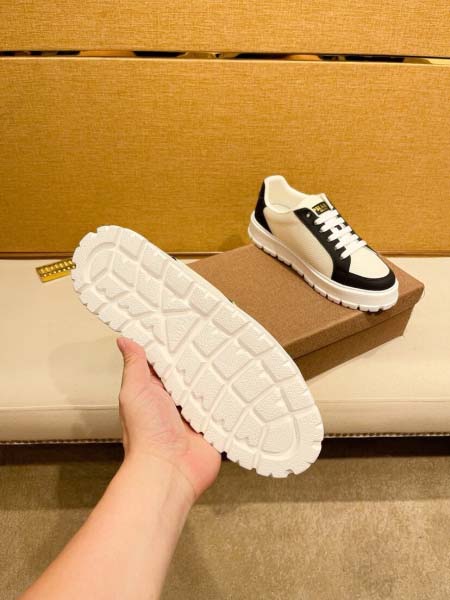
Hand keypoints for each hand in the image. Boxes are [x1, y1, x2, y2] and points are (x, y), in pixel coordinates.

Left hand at [117, 337, 220, 501]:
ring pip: (210, 389)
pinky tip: (245, 383)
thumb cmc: (146, 435)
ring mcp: (195, 415)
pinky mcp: (213, 427)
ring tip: (236, 352)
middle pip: (192, 374)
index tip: (186, 322)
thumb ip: (135, 366)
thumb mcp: (135, 392)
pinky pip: (226, 409)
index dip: (175, 345)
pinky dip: (234, 399)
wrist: (169, 471)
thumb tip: (124, 340)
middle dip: (202, 359)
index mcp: (155, 391)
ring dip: (220, 377)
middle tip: (218, 333)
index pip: (167, 362)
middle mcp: (175, 402)